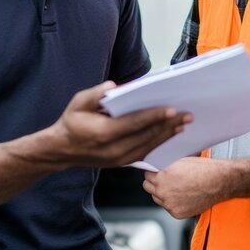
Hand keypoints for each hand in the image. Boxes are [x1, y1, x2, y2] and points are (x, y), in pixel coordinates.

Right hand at [48, 81, 190, 167]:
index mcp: (103, 133)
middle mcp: (113, 149)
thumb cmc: (72, 123)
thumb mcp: (78, 102)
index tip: (171, 109)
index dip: (154, 116)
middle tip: (187, 115)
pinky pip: (145, 153)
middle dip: (168, 125)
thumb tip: (113, 87)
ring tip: (183, 124)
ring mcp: (119, 159)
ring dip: (167, 135)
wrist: (62, 150)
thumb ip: (95, 94)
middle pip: (147, 136)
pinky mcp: (122, 163)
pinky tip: (170, 135)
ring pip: (149, 146)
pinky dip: (159, 143)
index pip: (134, 124)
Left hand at [143, 157, 232, 218]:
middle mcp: (163, 190)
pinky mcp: (176, 213)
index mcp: (162, 175)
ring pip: (156, 198)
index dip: (153, 171)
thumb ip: (164, 164)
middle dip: (154, 182)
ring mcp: (169, 203)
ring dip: (161, 193)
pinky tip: (182, 196)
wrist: (219, 182)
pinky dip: (172, 202)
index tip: (157, 172)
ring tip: (176, 187)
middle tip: (164, 179)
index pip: (146, 174)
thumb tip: (155, 164)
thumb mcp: (180, 160)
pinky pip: (167, 207)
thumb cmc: (203, 169)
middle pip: (147, 186)